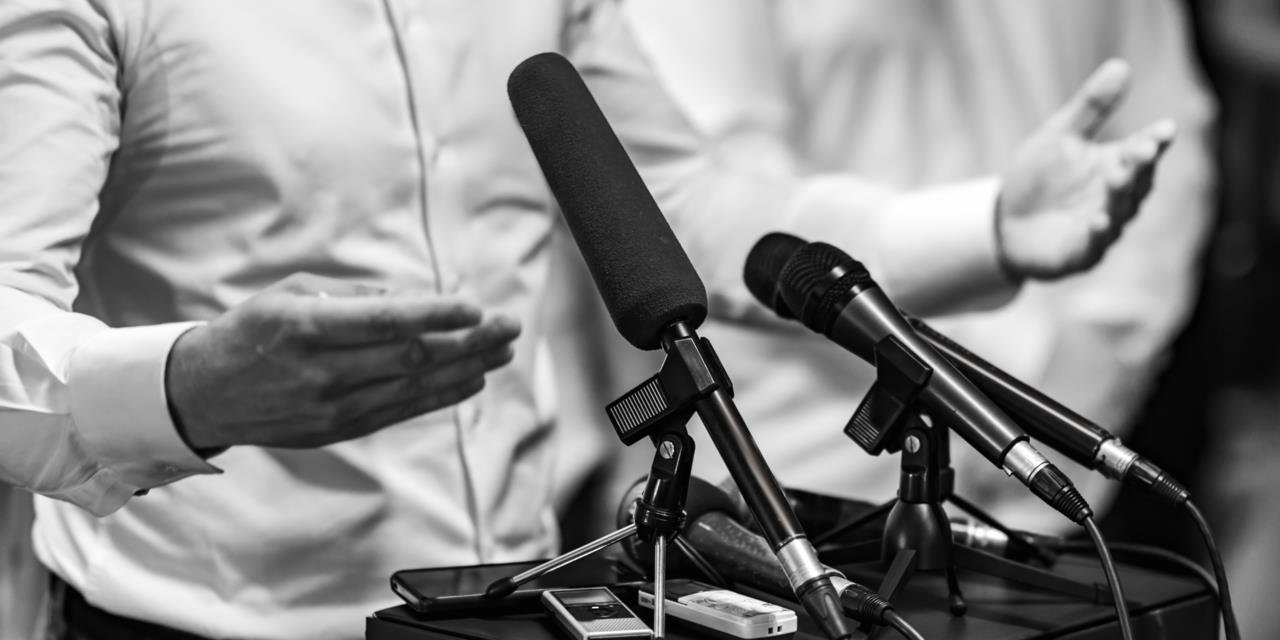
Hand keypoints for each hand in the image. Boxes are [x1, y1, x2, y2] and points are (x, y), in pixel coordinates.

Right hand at [165, 273, 520, 451]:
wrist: (203, 393)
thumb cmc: (253, 329)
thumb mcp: (290, 293)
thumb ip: (353, 295)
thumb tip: (416, 299)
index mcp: (304, 326)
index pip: (383, 322)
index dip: (434, 316)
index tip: (475, 308)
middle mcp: (320, 370)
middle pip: (409, 357)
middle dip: (467, 342)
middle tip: (509, 327)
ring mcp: (331, 406)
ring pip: (412, 387)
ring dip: (465, 369)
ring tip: (502, 351)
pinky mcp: (339, 429)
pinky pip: (401, 411)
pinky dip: (440, 395)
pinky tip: (471, 379)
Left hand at [997, 59, 1175, 279]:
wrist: (1002, 223)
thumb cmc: (1037, 178)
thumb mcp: (1059, 137)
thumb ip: (1091, 108)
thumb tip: (1121, 65)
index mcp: (1117, 166)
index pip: (1144, 152)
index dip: (1155, 142)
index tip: (1165, 129)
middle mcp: (1117, 198)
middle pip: (1138, 182)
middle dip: (1140, 166)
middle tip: (1140, 149)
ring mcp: (1102, 228)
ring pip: (1121, 212)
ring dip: (1120, 195)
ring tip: (1116, 176)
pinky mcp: (1080, 255)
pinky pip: (1094, 246)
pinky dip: (1099, 235)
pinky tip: (1099, 221)